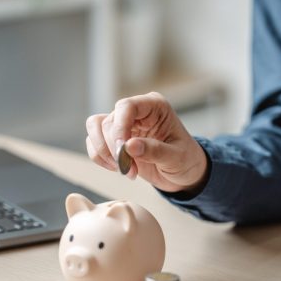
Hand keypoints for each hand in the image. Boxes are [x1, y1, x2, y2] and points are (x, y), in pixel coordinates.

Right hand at [86, 92, 207, 192]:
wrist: (184, 174)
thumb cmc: (186, 160)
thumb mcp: (176, 158)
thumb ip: (155, 151)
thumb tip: (129, 146)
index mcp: (155, 107)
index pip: (126, 107)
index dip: (120, 128)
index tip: (123, 151)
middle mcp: (137, 111)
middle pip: (109, 121)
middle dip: (115, 148)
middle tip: (130, 168)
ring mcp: (124, 124)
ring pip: (96, 128)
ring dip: (105, 152)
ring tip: (127, 170)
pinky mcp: (115, 138)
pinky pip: (94, 142)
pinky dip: (101, 158)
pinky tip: (120, 169)